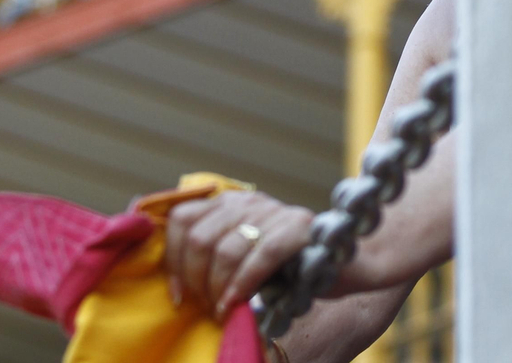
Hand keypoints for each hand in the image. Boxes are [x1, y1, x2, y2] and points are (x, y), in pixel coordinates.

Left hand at [164, 190, 313, 320]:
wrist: (338, 264)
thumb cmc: (282, 267)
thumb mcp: (241, 254)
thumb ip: (212, 254)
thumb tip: (176, 281)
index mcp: (228, 203)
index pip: (182, 218)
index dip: (173, 259)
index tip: (179, 294)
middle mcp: (247, 201)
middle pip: (200, 238)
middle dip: (196, 280)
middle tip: (206, 305)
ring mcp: (273, 211)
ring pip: (226, 250)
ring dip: (218, 288)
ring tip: (221, 309)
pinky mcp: (297, 227)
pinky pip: (260, 257)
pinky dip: (242, 285)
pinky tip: (236, 305)